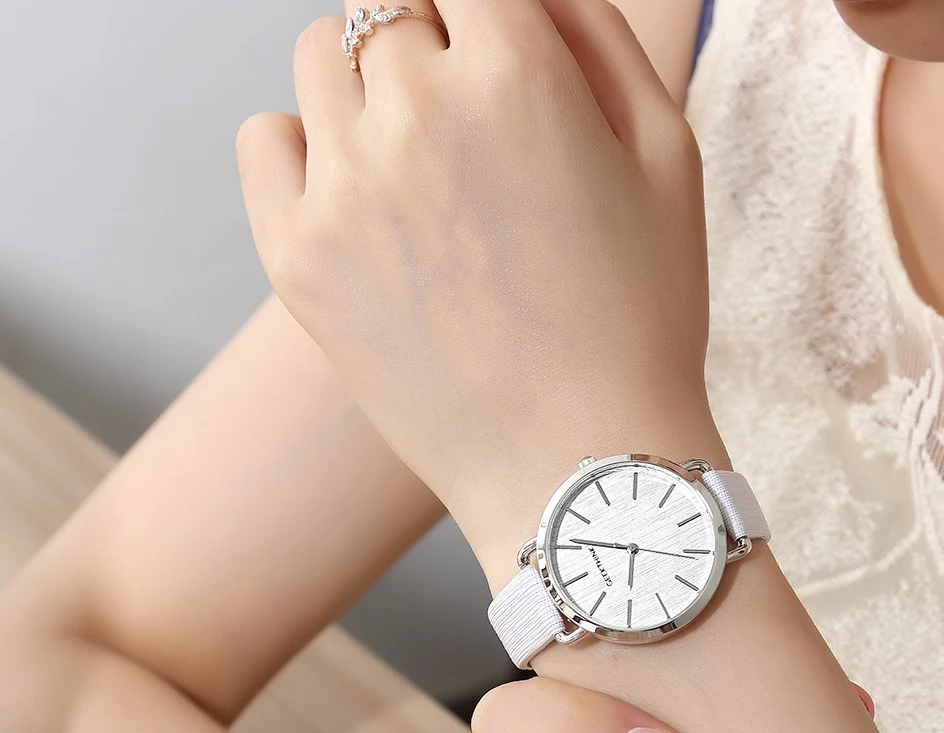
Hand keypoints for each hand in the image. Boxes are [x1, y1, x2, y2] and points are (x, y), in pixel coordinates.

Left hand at [237, 0, 718, 582]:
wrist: (579, 464)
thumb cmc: (642, 318)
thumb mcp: (669, 154)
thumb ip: (596, 33)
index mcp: (514, 72)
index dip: (487, 14)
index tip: (496, 53)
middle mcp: (413, 114)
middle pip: (388, 8)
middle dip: (434, 46)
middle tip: (472, 126)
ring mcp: (343, 190)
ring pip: (318, 58)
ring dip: (366, 83)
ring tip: (415, 160)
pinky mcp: (296, 260)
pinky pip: (263, 139)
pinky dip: (301, 144)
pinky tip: (355, 193)